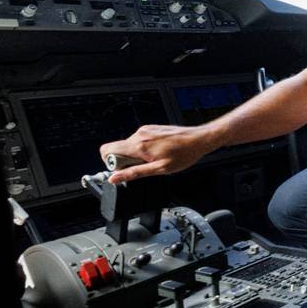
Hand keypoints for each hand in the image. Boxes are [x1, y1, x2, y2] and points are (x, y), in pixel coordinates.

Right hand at [99, 125, 213, 183]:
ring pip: (129, 146)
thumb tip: (115, 178)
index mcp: (139, 145)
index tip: (123, 170)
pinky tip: (159, 153)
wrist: (199, 139)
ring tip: (155, 159)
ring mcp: (145, 130)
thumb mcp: (159, 169)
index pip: (106, 150)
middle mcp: (140, 134)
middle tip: (144, 166)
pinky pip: (139, 141)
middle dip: (126, 161)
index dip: (110, 163)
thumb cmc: (184, 154)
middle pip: (117, 149)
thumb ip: (135, 173)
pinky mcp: (151, 129)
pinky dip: (144, 149)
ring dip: (137, 155)